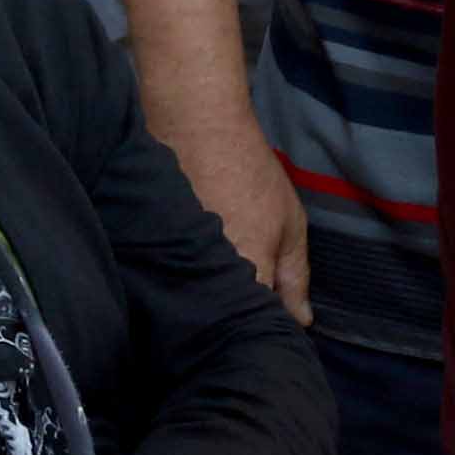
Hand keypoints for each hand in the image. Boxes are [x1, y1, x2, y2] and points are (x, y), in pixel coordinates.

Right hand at [170, 114, 311, 322]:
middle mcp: (207, 279)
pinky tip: (197, 261)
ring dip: (214, 299)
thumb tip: (302, 320)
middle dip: (238, 316)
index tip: (274, 322)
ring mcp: (176, 267)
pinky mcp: (152, 256)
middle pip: (224, 319)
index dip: (266, 328)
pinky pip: (176, 282)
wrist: (196, 127)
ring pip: (199, 303)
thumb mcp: (289, 223)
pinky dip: (189, 278)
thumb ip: (296, 276)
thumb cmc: (249, 171)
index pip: (259, 325)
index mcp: (246, 275)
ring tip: (221, 276)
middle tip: (247, 298)